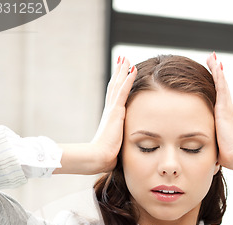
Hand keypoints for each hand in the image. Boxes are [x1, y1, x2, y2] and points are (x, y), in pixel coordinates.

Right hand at [91, 56, 136, 172]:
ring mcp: (112, 110)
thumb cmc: (106, 156)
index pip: (114, 97)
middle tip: (122, 59)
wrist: (99, 157)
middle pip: (114, 86)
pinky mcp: (115, 112)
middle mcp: (109, 111)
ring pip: (117, 85)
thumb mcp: (115, 146)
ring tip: (126, 58)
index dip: (118, 85)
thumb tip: (120, 151)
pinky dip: (128, 80)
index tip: (122, 74)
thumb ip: (118, 144)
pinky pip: (123, 91)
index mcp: (110, 118)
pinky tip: (132, 69)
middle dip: (119, 73)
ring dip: (122, 71)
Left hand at [206, 52, 232, 171]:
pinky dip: (218, 75)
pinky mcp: (225, 107)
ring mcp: (226, 107)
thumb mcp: (214, 142)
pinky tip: (215, 64)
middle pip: (220, 85)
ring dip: (216, 68)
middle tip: (212, 57)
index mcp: (223, 115)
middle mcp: (226, 108)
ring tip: (212, 56)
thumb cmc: (225, 153)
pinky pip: (221, 86)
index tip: (212, 72)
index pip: (218, 95)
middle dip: (216, 71)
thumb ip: (210, 141)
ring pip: (221, 83)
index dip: (215, 83)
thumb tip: (207, 151)